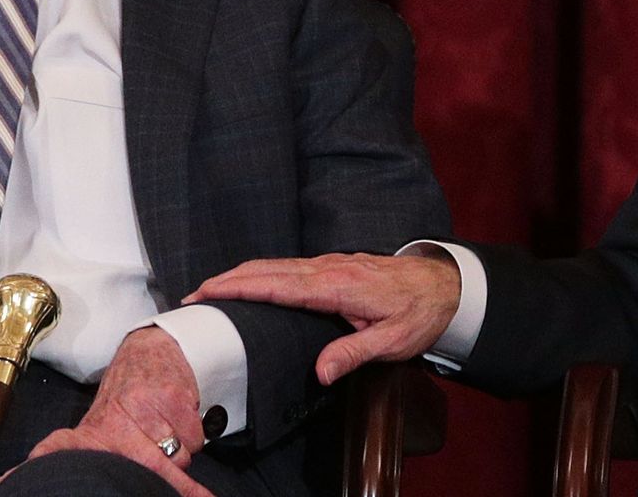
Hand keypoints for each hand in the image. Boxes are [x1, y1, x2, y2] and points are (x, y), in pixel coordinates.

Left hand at [13, 327, 215, 496]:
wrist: (150, 348)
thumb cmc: (125, 395)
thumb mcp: (93, 425)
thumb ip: (65, 451)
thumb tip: (8, 481)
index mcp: (94, 431)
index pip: (60, 448)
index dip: (52, 462)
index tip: (28, 482)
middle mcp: (116, 419)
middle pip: (153, 471)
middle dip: (175, 487)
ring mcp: (145, 408)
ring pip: (180, 457)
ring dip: (181, 452)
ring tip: (167, 432)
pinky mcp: (172, 399)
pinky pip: (195, 439)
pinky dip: (194, 435)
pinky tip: (178, 419)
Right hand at [184, 252, 459, 383]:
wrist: (444, 284)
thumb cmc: (419, 312)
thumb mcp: (392, 341)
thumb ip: (354, 354)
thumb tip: (321, 372)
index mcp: (337, 286)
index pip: (277, 285)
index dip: (239, 287)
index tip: (207, 292)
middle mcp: (328, 269)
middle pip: (267, 269)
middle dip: (228, 279)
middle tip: (193, 294)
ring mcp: (330, 264)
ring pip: (276, 265)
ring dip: (241, 274)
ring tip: (210, 290)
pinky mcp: (333, 266)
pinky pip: (289, 267)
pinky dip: (261, 273)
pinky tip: (250, 284)